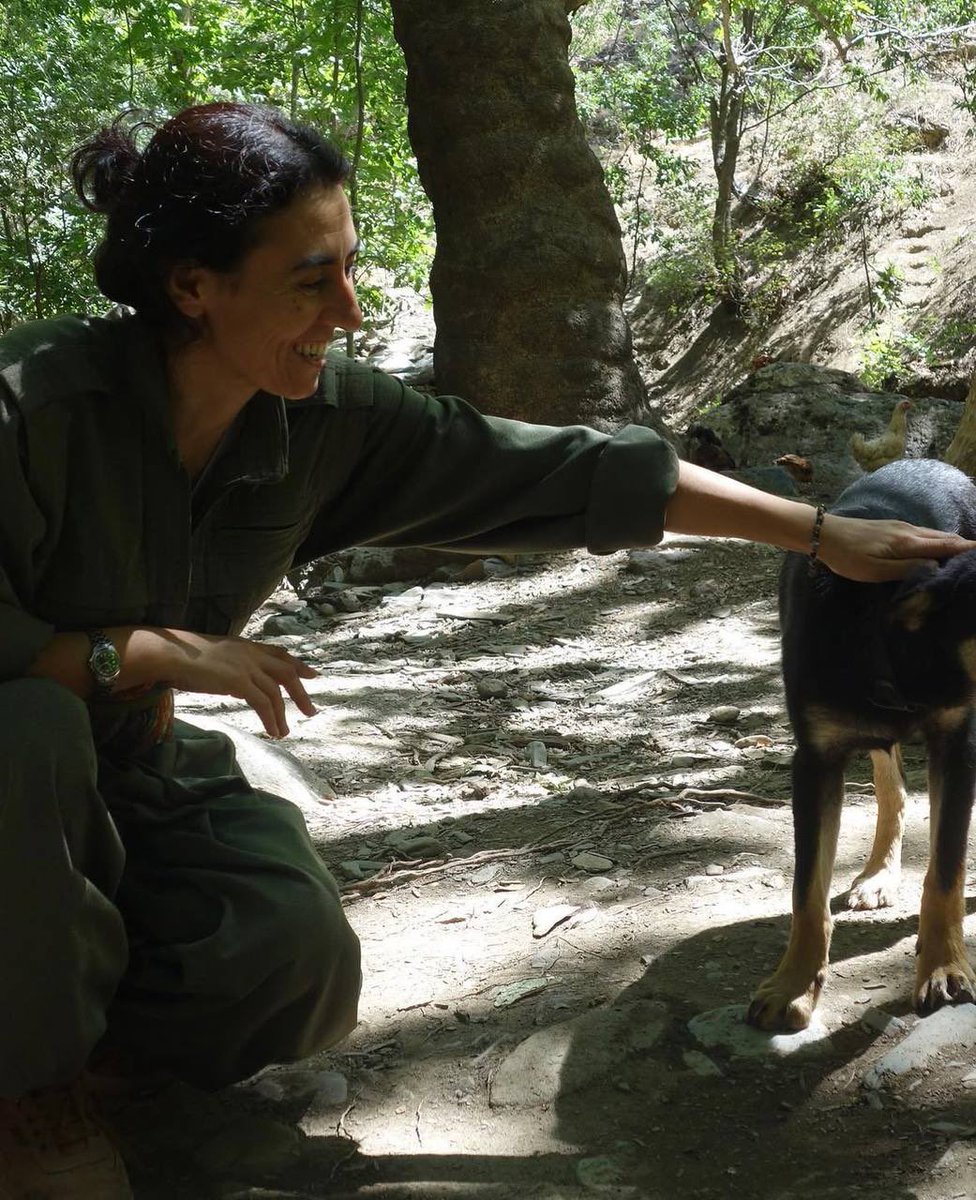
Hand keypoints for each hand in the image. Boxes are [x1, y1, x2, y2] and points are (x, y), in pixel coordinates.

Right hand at [139, 629, 317, 737]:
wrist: (171, 653)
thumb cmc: (185, 657)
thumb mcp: (217, 658)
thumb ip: (232, 668)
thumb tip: (238, 685)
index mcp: (247, 646)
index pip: (279, 654)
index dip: (298, 664)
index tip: (312, 674)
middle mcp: (251, 655)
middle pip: (286, 672)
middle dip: (301, 692)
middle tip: (310, 711)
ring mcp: (246, 667)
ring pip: (276, 693)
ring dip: (282, 714)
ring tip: (284, 732)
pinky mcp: (238, 682)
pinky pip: (262, 703)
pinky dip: (271, 719)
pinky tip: (273, 731)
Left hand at [818, 515, 975, 582]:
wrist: (825, 533)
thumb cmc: (847, 557)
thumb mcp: (876, 570)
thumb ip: (907, 569)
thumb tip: (937, 567)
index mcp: (908, 542)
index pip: (945, 545)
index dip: (966, 550)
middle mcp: (909, 531)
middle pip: (944, 537)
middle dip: (963, 547)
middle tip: (974, 560)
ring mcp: (901, 526)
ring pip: (934, 534)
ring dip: (951, 543)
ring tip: (964, 555)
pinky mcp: (893, 527)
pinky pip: (923, 533)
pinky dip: (937, 540)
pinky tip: (938, 548)